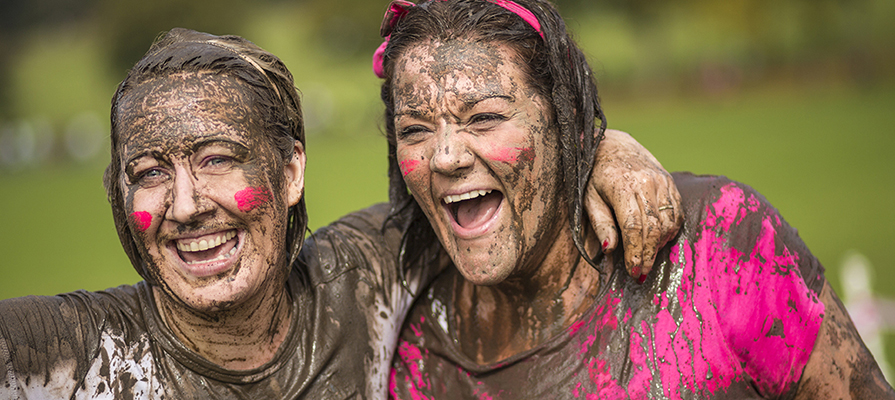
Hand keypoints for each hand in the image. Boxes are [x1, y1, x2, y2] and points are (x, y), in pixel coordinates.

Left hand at [585, 129, 682, 280]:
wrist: (612, 145)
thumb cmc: (594, 175)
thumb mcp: (588, 198)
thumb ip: (600, 223)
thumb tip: (609, 250)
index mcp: (623, 186)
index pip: (633, 227)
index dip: (635, 252)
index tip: (633, 271)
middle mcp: (646, 183)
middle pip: (653, 227)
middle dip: (648, 254)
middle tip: (641, 274)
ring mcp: (662, 181)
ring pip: (668, 221)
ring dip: (660, 244)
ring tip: (648, 258)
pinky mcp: (670, 182)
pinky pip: (676, 212)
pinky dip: (670, 230)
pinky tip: (660, 241)